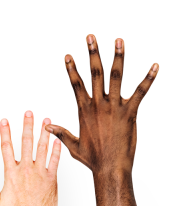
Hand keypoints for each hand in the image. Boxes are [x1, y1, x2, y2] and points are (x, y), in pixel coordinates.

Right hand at [0, 111, 60, 205]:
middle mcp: (26, 170)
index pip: (6, 148)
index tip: (4, 120)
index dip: (5, 132)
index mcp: (11, 173)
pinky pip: (55, 160)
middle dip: (27, 125)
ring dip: (44, 132)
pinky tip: (57, 139)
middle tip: (29, 112)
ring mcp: (40, 173)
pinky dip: (56, 149)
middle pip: (26, 142)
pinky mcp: (51, 178)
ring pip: (42, 148)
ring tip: (46, 120)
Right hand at [45, 34, 158, 175]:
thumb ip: (61, 133)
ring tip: (118, 40)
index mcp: (85, 111)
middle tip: (91, 38)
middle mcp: (99, 105)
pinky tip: (155, 66)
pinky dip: (149, 79)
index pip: (76, 84)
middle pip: (95, 73)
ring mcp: (115, 107)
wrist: (110, 167)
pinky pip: (141, 92)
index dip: (72, 69)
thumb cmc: (93, 158)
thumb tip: (48, 127)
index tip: (68, 55)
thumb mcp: (73, 146)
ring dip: (118, 57)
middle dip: (92, 53)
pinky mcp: (130, 113)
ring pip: (116, 77)